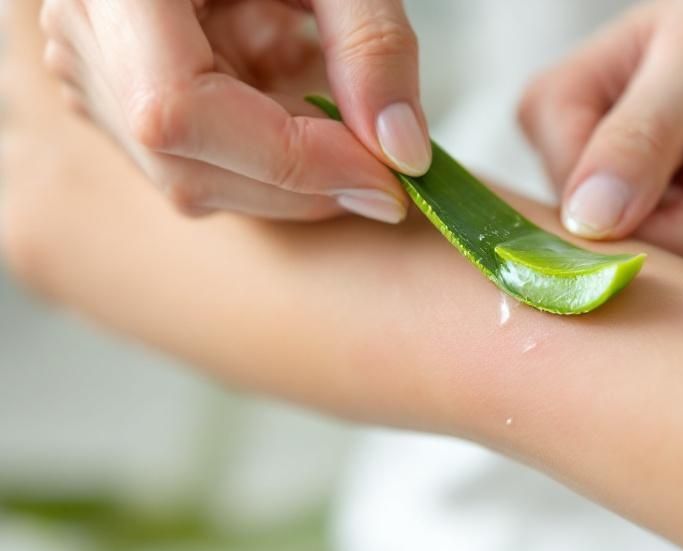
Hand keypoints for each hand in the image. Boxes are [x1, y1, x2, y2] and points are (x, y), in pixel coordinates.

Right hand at [39, 0, 431, 221]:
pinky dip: (264, 153)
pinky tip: (288, 90)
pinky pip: (193, 161)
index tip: (385, 179)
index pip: (180, 110)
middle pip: (185, 166)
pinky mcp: (111, 95)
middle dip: (300, 185)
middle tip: (384, 167)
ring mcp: (87, 70)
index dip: (291, 162)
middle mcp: (82, 35)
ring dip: (286, 172)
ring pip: (190, 180)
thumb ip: (371, 43)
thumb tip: (402, 149)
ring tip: (330, 102)